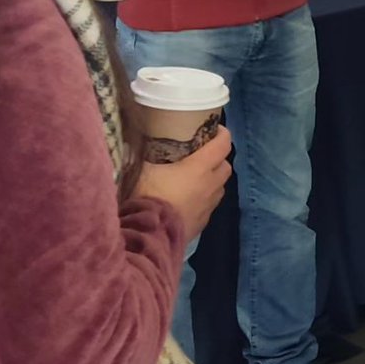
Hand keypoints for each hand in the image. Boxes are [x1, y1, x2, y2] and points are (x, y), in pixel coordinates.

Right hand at [134, 126, 232, 241]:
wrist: (151, 236)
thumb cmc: (149, 195)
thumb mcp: (145, 167)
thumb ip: (148, 152)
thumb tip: (138, 139)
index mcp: (200, 167)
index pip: (223, 145)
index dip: (222, 133)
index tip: (214, 128)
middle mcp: (210, 185)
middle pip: (226, 166)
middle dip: (219, 158)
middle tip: (204, 153)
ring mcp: (208, 206)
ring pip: (220, 187)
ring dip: (213, 179)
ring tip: (198, 176)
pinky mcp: (203, 223)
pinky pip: (210, 205)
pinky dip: (205, 197)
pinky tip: (190, 198)